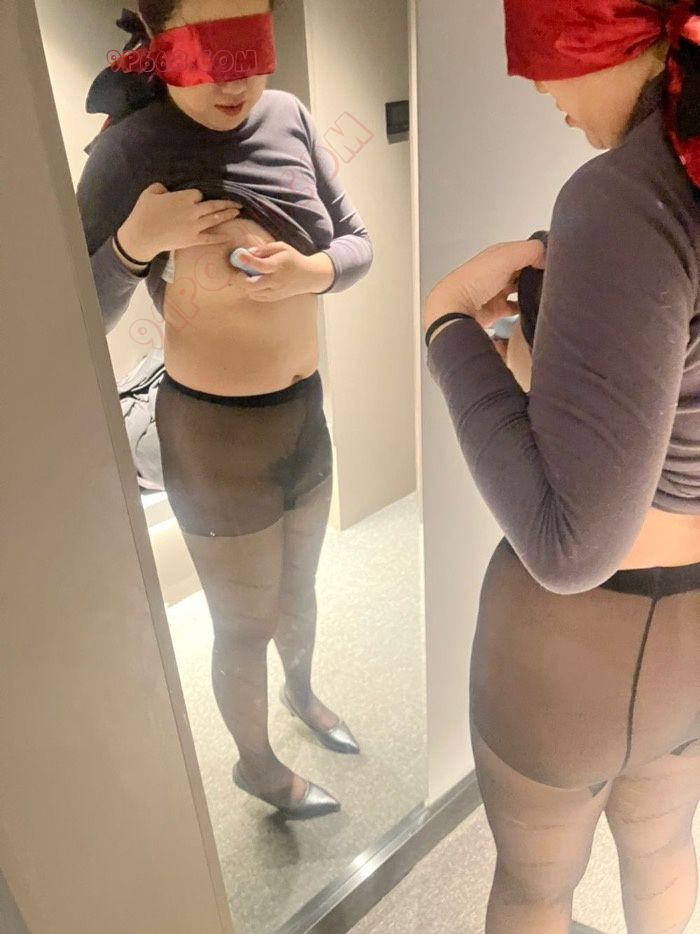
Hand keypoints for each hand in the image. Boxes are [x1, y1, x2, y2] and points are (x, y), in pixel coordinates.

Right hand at [117, 183, 242, 262]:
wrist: (142, 235)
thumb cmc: (143, 212)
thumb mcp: (150, 192)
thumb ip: (162, 188)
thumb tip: (167, 190)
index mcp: (183, 197)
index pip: (198, 194)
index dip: (198, 196)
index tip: (196, 198)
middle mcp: (193, 211)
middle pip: (213, 205)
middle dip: (227, 203)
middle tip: (238, 202)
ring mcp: (194, 226)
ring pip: (215, 219)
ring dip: (228, 215)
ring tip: (238, 212)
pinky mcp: (192, 240)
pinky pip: (209, 238)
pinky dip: (219, 237)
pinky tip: (228, 236)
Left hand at [236, 242, 332, 301]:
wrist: (308, 277)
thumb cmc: (292, 259)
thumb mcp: (282, 248)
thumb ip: (265, 249)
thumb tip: (249, 252)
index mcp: (279, 266)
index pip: (261, 265)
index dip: (247, 260)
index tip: (239, 255)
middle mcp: (276, 281)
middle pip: (252, 285)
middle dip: (241, 278)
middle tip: (240, 270)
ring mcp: (274, 292)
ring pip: (252, 292)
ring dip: (245, 284)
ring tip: (249, 275)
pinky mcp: (273, 298)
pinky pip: (256, 296)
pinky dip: (251, 290)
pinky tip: (254, 281)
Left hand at [423, 239, 545, 340]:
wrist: (455, 309)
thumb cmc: (475, 280)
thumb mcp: (506, 256)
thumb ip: (531, 251)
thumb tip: (548, 258)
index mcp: (499, 255)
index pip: (527, 251)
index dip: (541, 255)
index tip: (557, 264)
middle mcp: (498, 272)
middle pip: (525, 270)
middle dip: (539, 274)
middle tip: (555, 282)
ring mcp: (496, 291)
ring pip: (521, 289)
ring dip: (533, 292)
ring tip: (548, 297)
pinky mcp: (496, 311)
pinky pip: (516, 309)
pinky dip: (525, 310)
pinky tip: (534, 311)